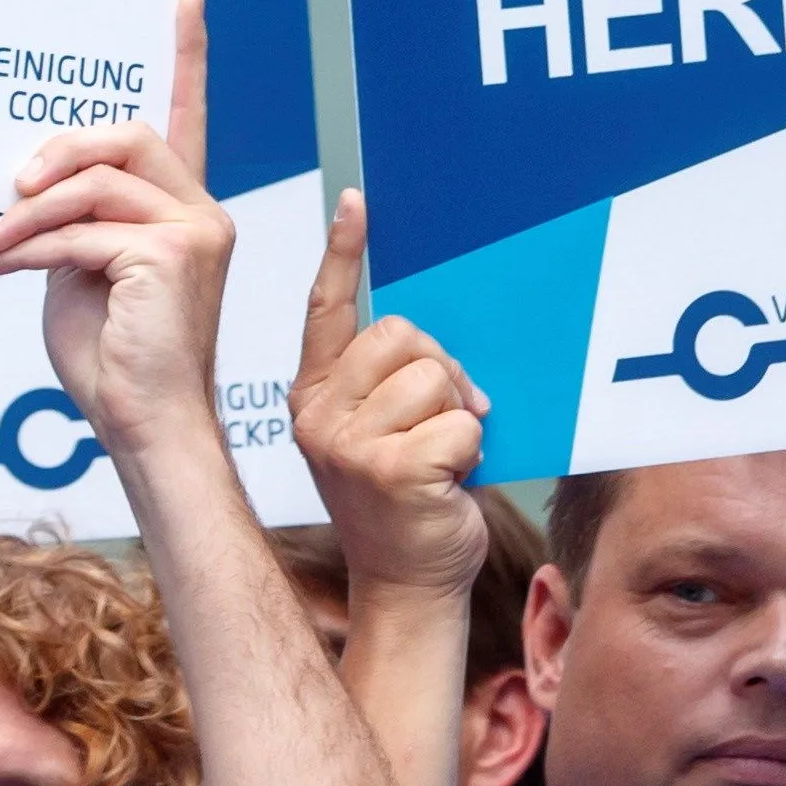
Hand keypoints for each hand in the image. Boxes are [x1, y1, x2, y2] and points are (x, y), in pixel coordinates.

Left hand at [0, 0, 230, 456]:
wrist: (142, 424)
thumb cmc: (111, 358)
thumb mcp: (79, 271)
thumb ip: (71, 218)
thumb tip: (25, 185)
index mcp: (181, 207)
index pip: (188, 116)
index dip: (187, 54)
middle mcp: (200, 210)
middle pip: (125, 135)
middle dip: (58, 154)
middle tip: (11, 190)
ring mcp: (194, 230)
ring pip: (93, 185)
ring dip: (25, 216)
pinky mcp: (174, 255)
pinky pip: (81, 232)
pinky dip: (27, 250)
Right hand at [290, 189, 491, 601]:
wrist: (409, 583)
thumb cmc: (405, 502)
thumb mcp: (381, 433)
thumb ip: (389, 384)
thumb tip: (431, 347)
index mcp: (314, 394)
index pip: (326, 308)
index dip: (343, 252)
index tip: (356, 202)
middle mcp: (318, 414)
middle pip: (402, 335)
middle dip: (441, 372)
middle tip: (445, 420)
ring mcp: (347, 444)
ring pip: (433, 378)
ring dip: (459, 416)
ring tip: (444, 458)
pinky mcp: (388, 471)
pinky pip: (457, 425)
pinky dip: (470, 451)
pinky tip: (449, 483)